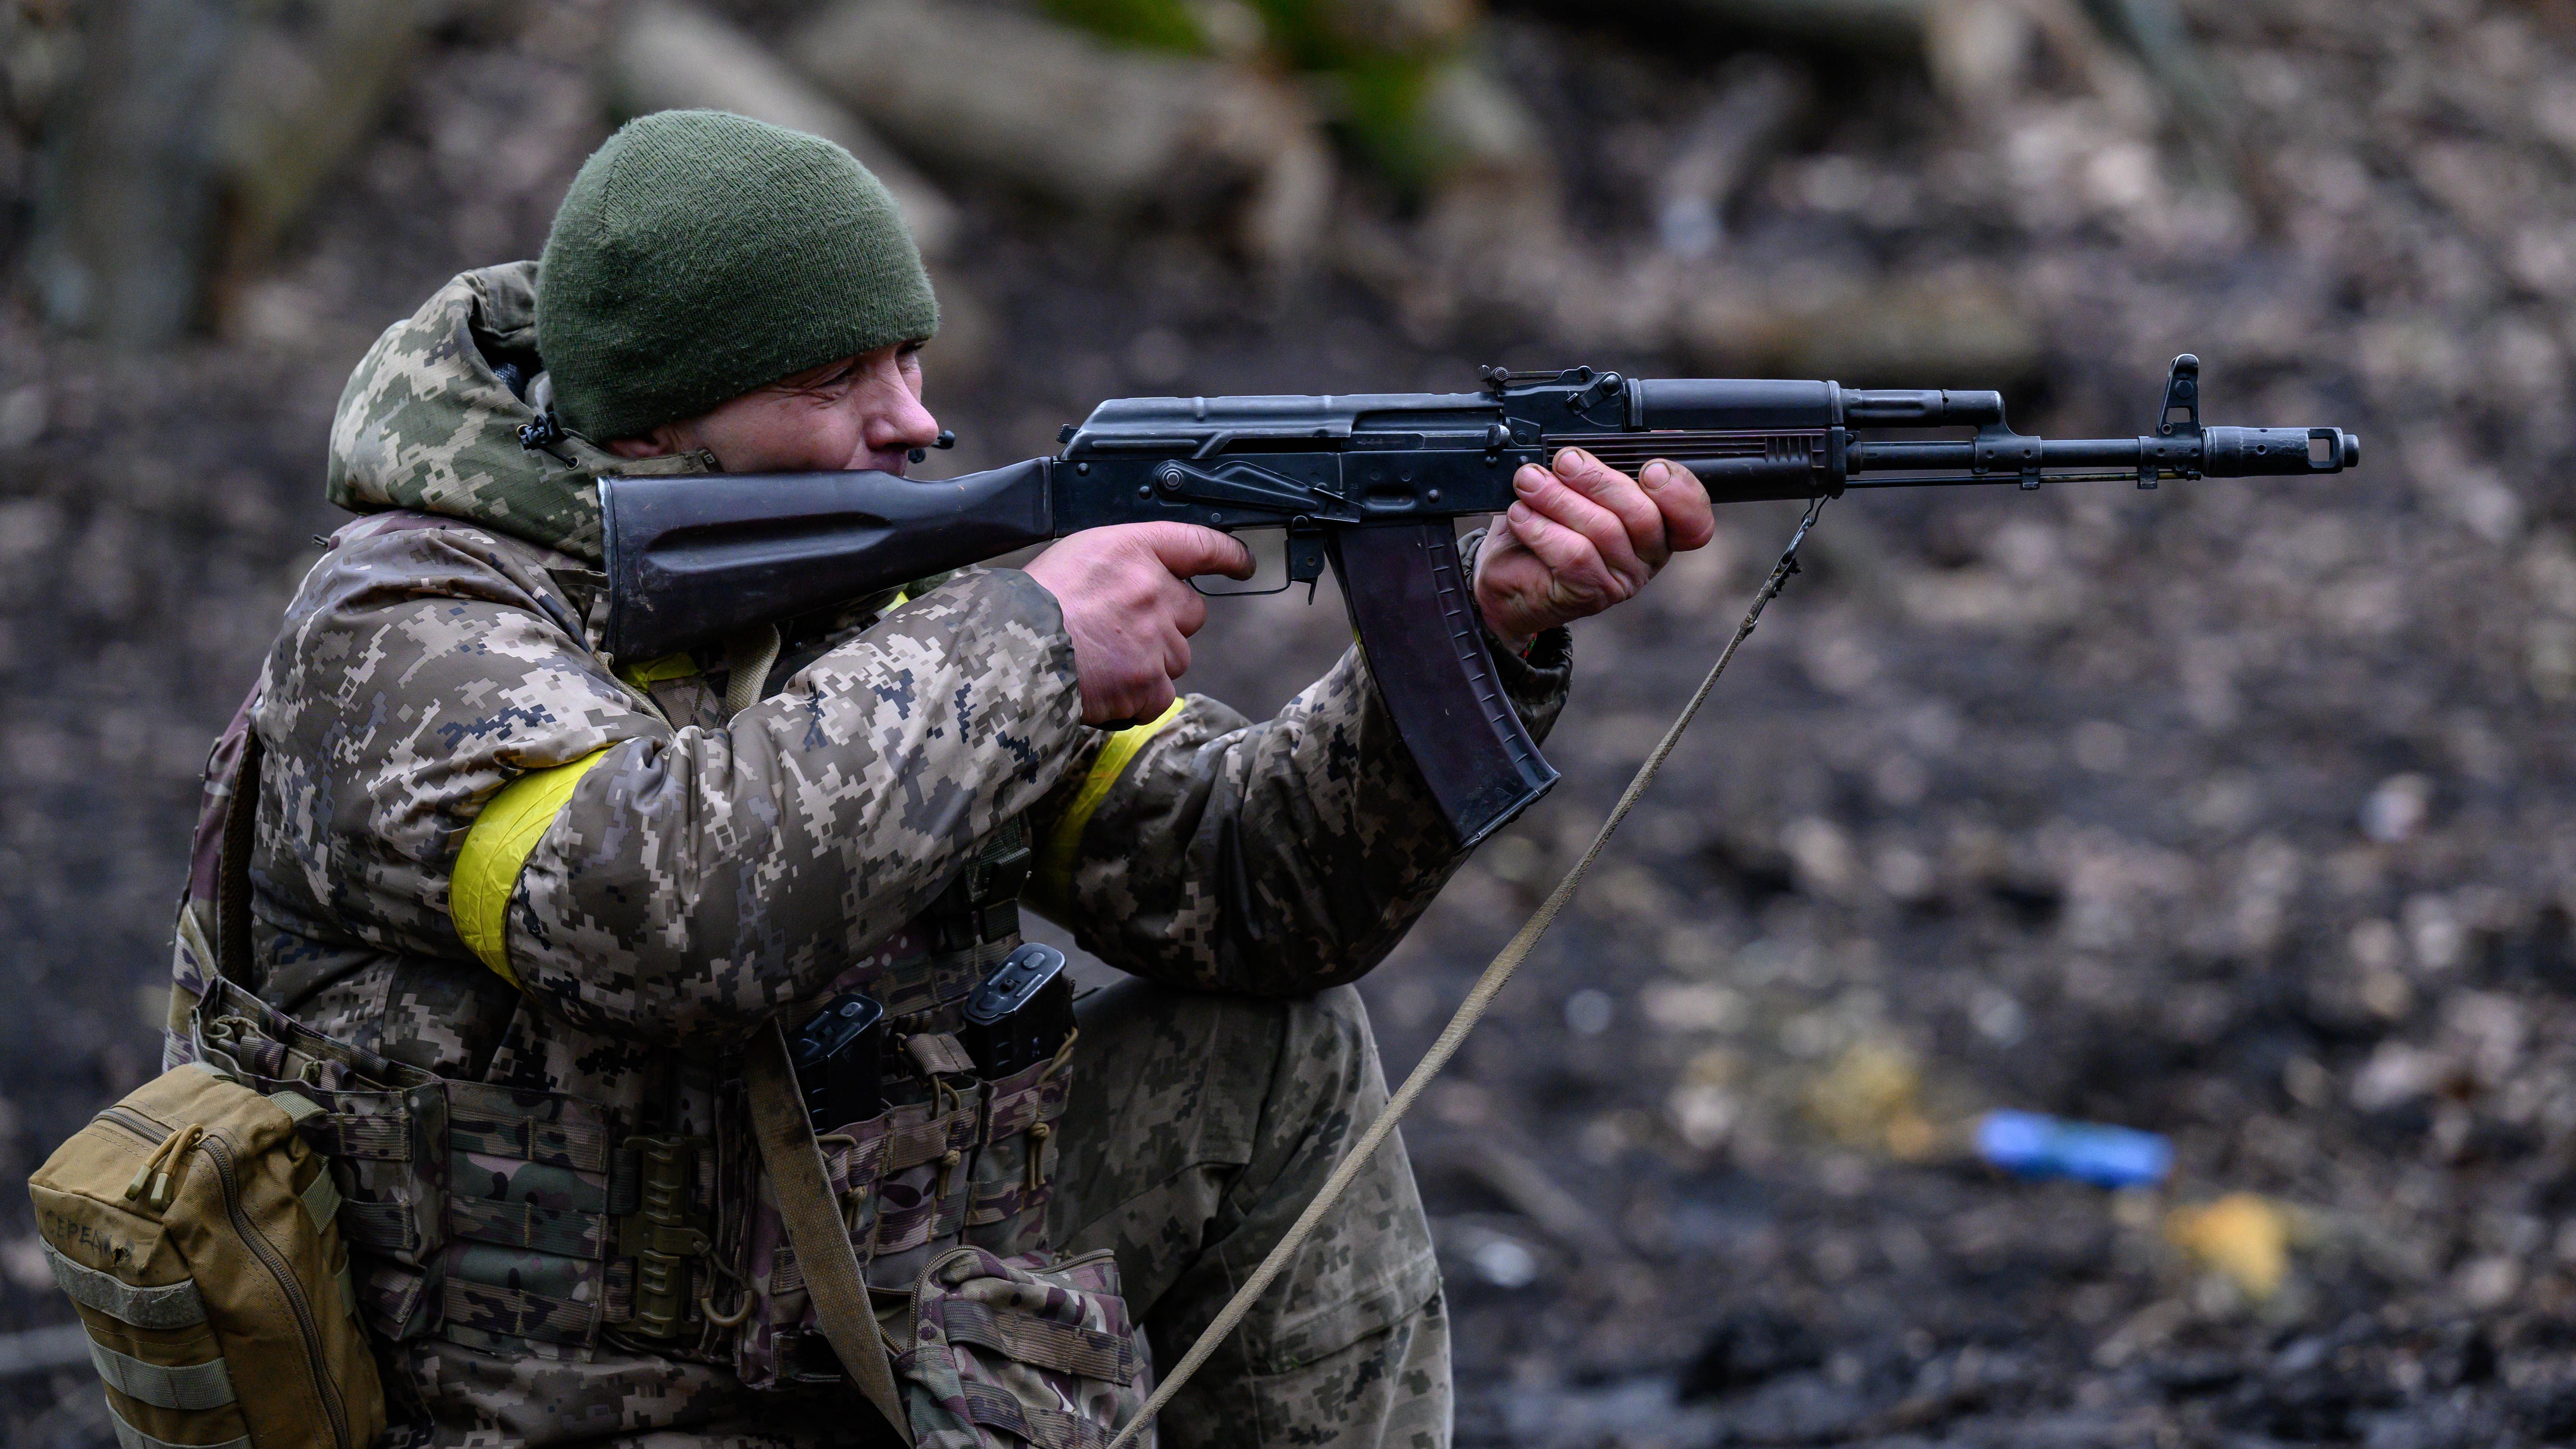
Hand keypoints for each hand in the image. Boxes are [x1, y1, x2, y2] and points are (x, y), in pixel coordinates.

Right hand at [1024, 523, 1253, 725]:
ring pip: (1176, 656)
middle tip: (1121, 632)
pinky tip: (1105, 688)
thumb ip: (1121, 563)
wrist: (1009, 650)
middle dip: (1167, 624)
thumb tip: (1146, 579)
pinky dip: (1137, 698)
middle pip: (1191, 611)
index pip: (1199, 544)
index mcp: (1132, 549)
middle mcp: (1152, 589)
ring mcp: (1154, 636)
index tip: (1242, 562)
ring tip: (1101, 661)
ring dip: (1149, 663)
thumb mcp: (1076, 557)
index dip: (1227, 554)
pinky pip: (1161, 695)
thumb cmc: (1033, 603)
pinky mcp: (1148, 680)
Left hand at [1472, 449, 1715, 650]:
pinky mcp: (1590, 595)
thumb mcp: (1576, 485)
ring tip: (1529, 481)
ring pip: (1604, 531)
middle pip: (1643, 516)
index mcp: (1659, 524)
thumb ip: (1600, 465)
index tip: (1650, 468)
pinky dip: (1542, 529)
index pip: (1693, 518)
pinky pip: (1573, 556)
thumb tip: (1607, 440)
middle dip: (1598, 480)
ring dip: (1560, 499)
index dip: (1680, 491)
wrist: (1506, 570)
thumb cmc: (1546, 522)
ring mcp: (1622, 579)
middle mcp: (1648, 555)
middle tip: (1564, 461)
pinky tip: (1522, 515)